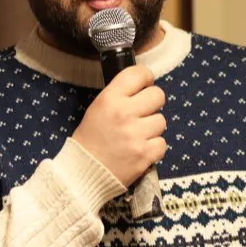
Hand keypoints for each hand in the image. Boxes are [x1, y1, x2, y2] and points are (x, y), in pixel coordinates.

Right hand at [73, 65, 166, 186]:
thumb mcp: (97, 109)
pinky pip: (162, 143)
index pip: (138, 74)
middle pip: (158, 95)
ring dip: (152, 128)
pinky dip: (154, 147)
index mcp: (110, 99)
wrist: (83, 173)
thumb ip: (119, 96)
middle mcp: (124, 113)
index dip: (145, 78)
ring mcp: (136, 135)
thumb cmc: (90, 140)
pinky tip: (140, 149)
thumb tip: (142, 87)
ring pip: (161, 121)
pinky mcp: (145, 154)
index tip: (144, 86)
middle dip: (152, 104)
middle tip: (142, 113)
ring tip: (137, 135)